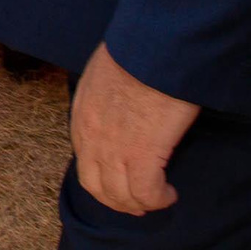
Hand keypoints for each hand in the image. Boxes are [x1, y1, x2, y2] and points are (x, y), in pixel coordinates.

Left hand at [71, 43, 201, 214]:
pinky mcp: (142, 154)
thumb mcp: (104, 74)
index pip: (85, 165)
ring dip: (140, 203)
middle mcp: (91, 138)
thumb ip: (104, 98)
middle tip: (139, 203)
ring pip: (121, 196)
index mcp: (82, 118)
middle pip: (98, 188)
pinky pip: (146, 193)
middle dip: (118, 201)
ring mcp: (114, 149)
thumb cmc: (137, 51)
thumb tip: (120, 106)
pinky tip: (169, 194)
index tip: (121, 184)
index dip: (104, 182)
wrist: (153, 46)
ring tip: (158, 199)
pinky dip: (158, 199)